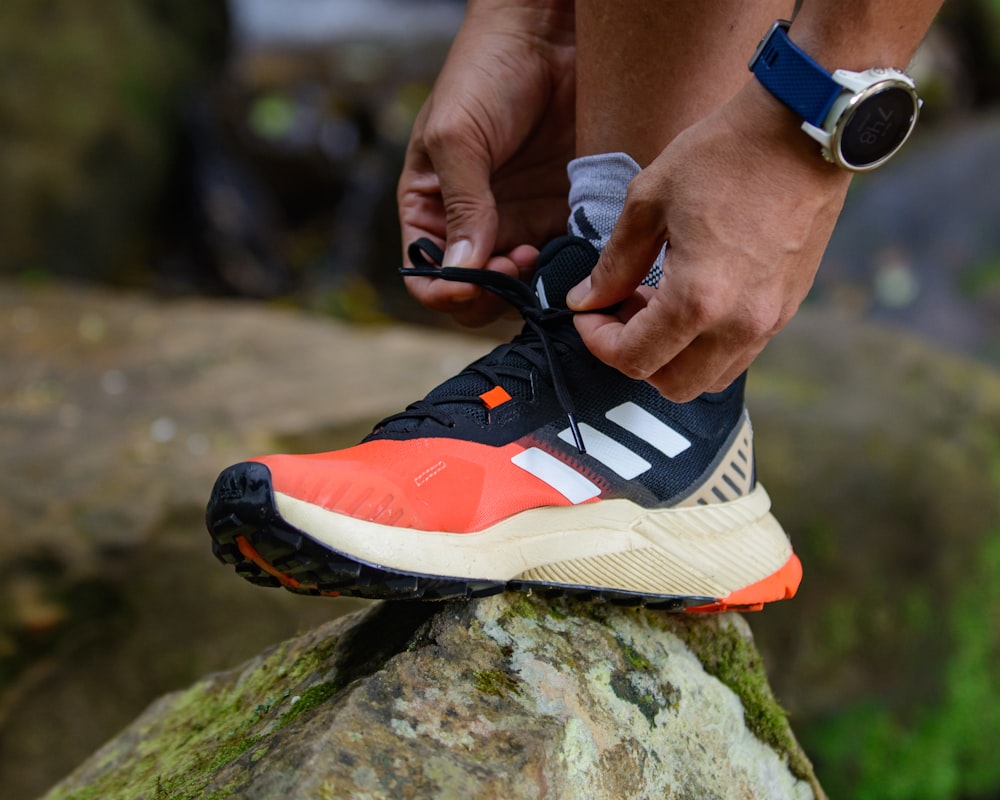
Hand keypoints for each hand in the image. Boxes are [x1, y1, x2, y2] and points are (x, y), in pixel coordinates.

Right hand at [398, 0, 575, 326]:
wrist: (548, 33)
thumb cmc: (486, 72)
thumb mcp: (457, 137)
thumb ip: (462, 205)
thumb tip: (461, 269)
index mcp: (431, 208)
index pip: (427, 276)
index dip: (444, 290)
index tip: (471, 281)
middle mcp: (473, 223)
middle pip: (475, 292)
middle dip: (493, 293)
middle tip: (518, 262)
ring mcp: (519, 221)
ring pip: (522, 285)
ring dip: (533, 285)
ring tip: (546, 253)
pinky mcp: (561, 212)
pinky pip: (564, 259)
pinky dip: (568, 267)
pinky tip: (574, 248)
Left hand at [568, 80, 852, 400]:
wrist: (804, 128)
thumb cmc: (722, 155)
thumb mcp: (648, 201)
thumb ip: (613, 264)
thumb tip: (586, 301)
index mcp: (698, 300)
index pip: (633, 359)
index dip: (597, 341)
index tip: (587, 312)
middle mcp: (740, 324)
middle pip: (672, 385)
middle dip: (634, 356)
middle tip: (620, 310)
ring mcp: (771, 320)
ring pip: (709, 377)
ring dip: (673, 355)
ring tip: (656, 303)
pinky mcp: (788, 308)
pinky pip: (739, 352)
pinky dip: (705, 343)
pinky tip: (693, 297)